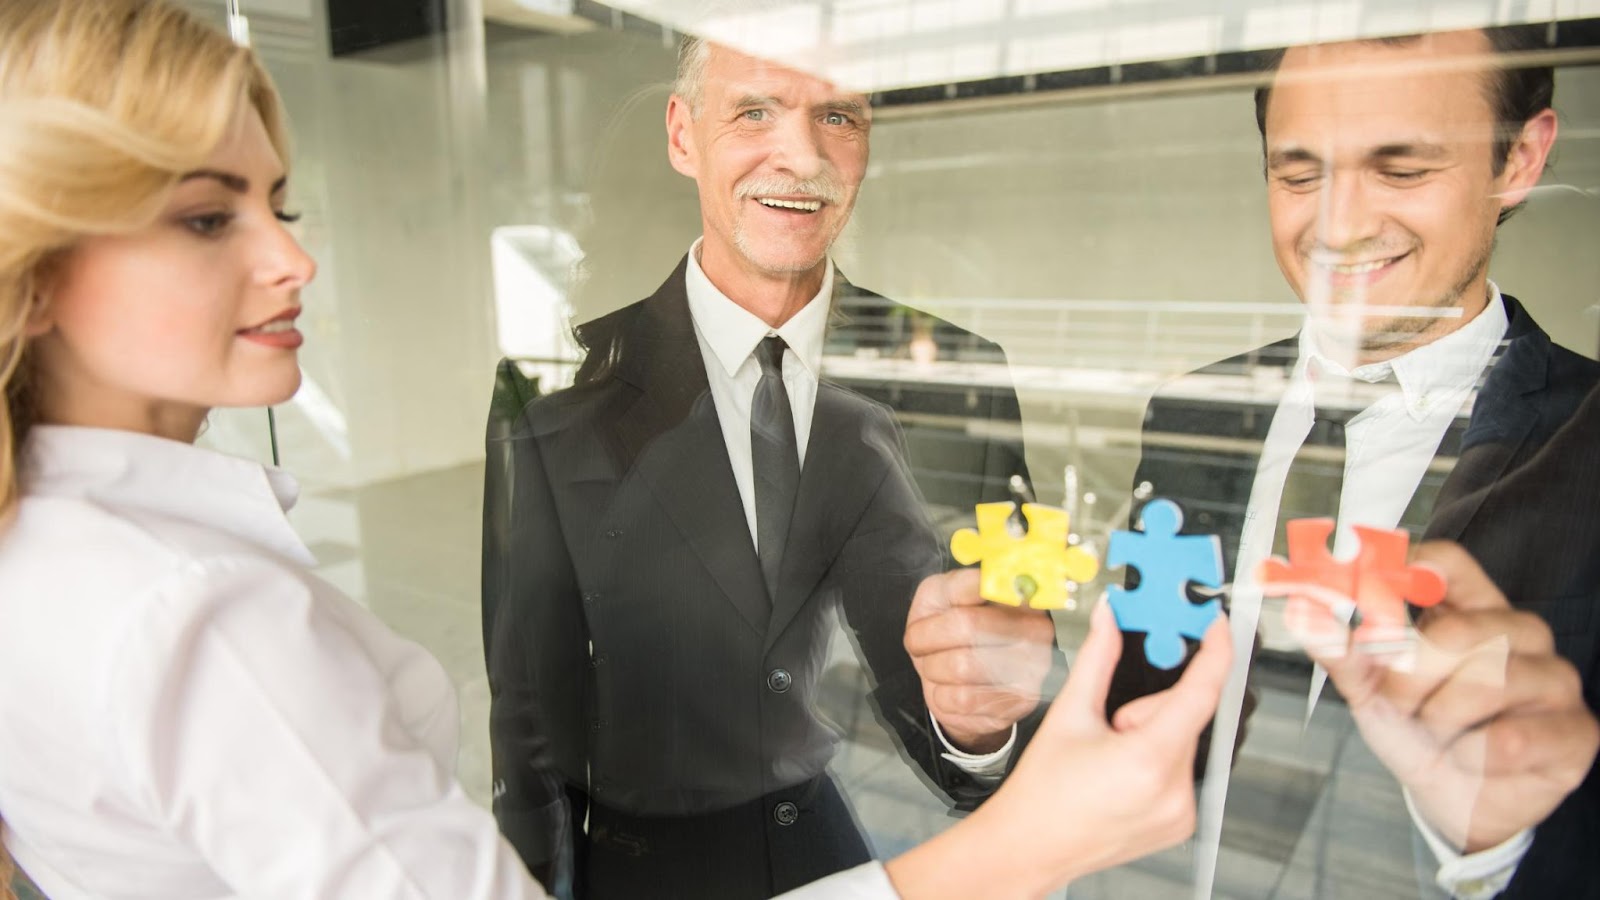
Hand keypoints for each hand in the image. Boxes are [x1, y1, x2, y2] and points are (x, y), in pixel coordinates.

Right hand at [884, 600, 1231, 898]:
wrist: (1030, 845)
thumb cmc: (1042, 792)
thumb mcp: (1069, 714)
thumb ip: (1098, 658)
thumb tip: (1109, 619)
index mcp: (1148, 759)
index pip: (1201, 693)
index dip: (1215, 652)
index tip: (1216, 626)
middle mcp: (1174, 790)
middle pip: (1184, 716)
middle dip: (1149, 709)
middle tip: (1111, 728)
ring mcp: (1181, 811)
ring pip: (1182, 742)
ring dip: (1154, 737)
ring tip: (1111, 760)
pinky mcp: (1181, 822)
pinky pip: (1181, 771)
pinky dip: (1157, 763)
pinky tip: (1123, 778)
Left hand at [905, 568, 1055, 752]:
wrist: (953, 681)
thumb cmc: (949, 631)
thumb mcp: (943, 596)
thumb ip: (957, 585)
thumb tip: (983, 583)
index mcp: (1018, 594)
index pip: (980, 587)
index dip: (946, 603)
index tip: (933, 615)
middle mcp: (1035, 631)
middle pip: (966, 627)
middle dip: (927, 639)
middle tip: (920, 644)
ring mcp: (1032, 670)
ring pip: (961, 667)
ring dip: (934, 669)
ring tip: (937, 666)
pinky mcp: (1017, 704)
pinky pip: (963, 700)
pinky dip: (942, 696)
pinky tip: (950, 689)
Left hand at [1283, 541, 1598, 851]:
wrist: (1454, 799)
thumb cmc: (1421, 730)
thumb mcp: (1372, 689)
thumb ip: (1342, 650)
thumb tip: (1305, 612)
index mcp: (1470, 609)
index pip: (1447, 563)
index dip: (1407, 567)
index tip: (1363, 578)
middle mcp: (1520, 632)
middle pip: (1455, 631)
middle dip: (1409, 677)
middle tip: (1401, 704)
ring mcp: (1555, 678)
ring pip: (1485, 683)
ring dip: (1441, 720)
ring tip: (1443, 733)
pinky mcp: (1576, 731)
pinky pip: (1509, 739)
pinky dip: (1474, 756)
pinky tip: (1476, 757)